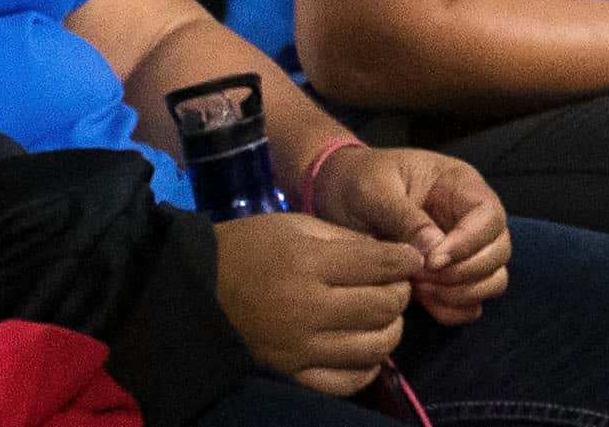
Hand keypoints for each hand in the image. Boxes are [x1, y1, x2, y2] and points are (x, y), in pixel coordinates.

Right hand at [213, 207, 419, 396]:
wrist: (196, 291)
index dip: (406, 260)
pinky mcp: (290, 375)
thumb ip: (349, 241)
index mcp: (307, 265)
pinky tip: (363, 347)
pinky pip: (346, 382)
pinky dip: (366, 366)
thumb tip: (395, 256)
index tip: (412, 258)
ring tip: (382, 316)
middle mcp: (305, 311)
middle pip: (382, 308)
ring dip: (390, 330)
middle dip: (400, 293)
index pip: (380, 265)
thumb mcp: (298, 226)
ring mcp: (298, 350)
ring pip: (374, 348)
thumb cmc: (250, 249)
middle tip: (396, 285)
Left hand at [315, 142, 513, 324]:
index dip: (469, 243)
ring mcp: (462, 250)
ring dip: (464, 292)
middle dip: (466, 271)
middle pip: (499, 250)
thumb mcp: (375, 191)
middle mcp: (469, 218)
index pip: (490, 216)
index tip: (432, 261)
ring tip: (421, 290)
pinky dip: (456, 309)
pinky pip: (472, 301)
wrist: (336, 195)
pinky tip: (426, 303)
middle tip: (422, 278)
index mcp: (459, 187)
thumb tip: (433, 252)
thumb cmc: (358, 182)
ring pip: (493, 277)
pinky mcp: (448, 278)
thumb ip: (405, 217)